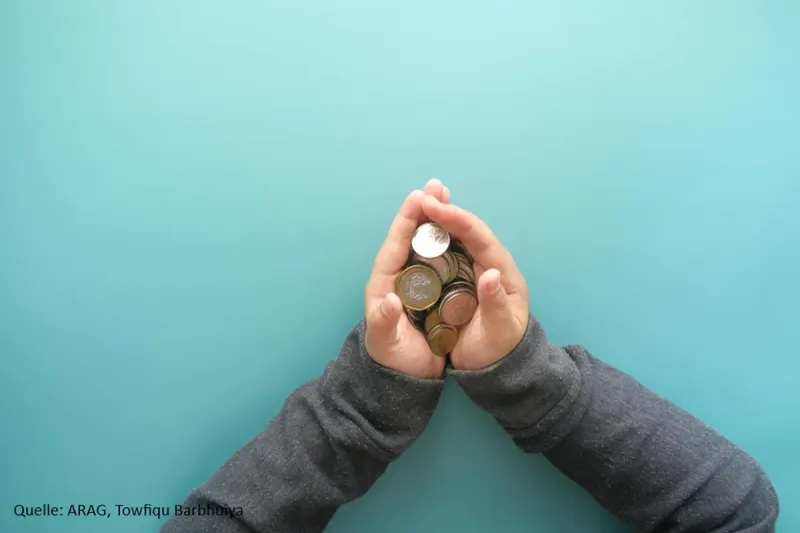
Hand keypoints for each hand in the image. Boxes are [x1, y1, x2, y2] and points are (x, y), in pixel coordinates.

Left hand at [364, 179, 450, 378]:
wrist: (404, 380)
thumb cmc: (392, 361)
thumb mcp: (385, 344)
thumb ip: (384, 323)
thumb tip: (389, 301)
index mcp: (384, 285)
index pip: (394, 246)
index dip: (405, 221)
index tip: (417, 198)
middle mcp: (399, 278)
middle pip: (411, 237)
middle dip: (424, 211)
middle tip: (437, 185)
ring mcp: (416, 283)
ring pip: (426, 244)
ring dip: (437, 220)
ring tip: (447, 196)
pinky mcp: (432, 291)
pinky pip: (440, 259)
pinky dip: (448, 240)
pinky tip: (460, 228)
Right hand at [421, 196, 528, 369]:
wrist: (500, 368)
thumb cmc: (499, 350)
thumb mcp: (500, 331)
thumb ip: (496, 302)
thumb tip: (491, 273)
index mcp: (503, 272)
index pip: (480, 237)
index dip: (457, 219)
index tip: (433, 206)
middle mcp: (491, 264)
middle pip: (468, 230)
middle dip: (446, 210)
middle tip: (423, 194)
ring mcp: (476, 271)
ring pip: (458, 238)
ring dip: (439, 219)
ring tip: (420, 201)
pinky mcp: (463, 280)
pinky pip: (448, 252)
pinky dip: (435, 238)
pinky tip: (419, 230)